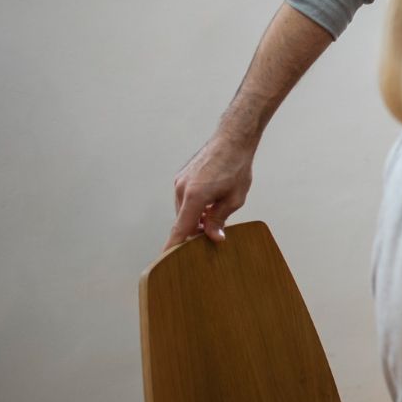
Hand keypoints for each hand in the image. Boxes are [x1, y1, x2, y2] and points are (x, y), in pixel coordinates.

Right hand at [166, 130, 255, 249]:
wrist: (232, 139)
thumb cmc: (237, 167)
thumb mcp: (234, 198)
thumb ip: (220, 219)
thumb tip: (212, 237)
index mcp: (194, 196)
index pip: (180, 229)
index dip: (173, 246)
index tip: (165, 261)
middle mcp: (182, 189)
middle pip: (184, 221)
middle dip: (195, 230)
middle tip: (213, 233)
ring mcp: (180, 182)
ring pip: (184, 210)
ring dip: (197, 216)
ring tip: (218, 210)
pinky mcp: (182, 177)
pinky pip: (185, 199)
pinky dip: (195, 205)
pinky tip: (211, 201)